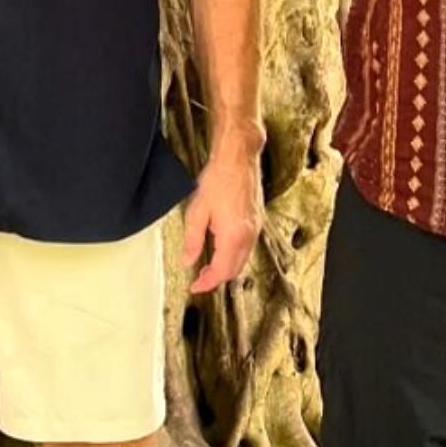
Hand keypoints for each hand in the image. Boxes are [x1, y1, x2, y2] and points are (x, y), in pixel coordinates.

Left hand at [183, 146, 263, 294]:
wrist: (238, 159)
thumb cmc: (219, 179)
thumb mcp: (197, 210)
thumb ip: (192, 239)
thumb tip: (188, 260)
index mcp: (233, 236)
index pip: (221, 271)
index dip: (207, 283)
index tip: (195, 287)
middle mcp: (248, 236)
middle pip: (234, 270)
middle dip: (217, 278)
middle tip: (199, 279)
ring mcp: (255, 228)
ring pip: (242, 260)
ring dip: (226, 267)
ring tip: (207, 266)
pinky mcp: (257, 221)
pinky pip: (247, 248)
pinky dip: (234, 255)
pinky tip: (221, 249)